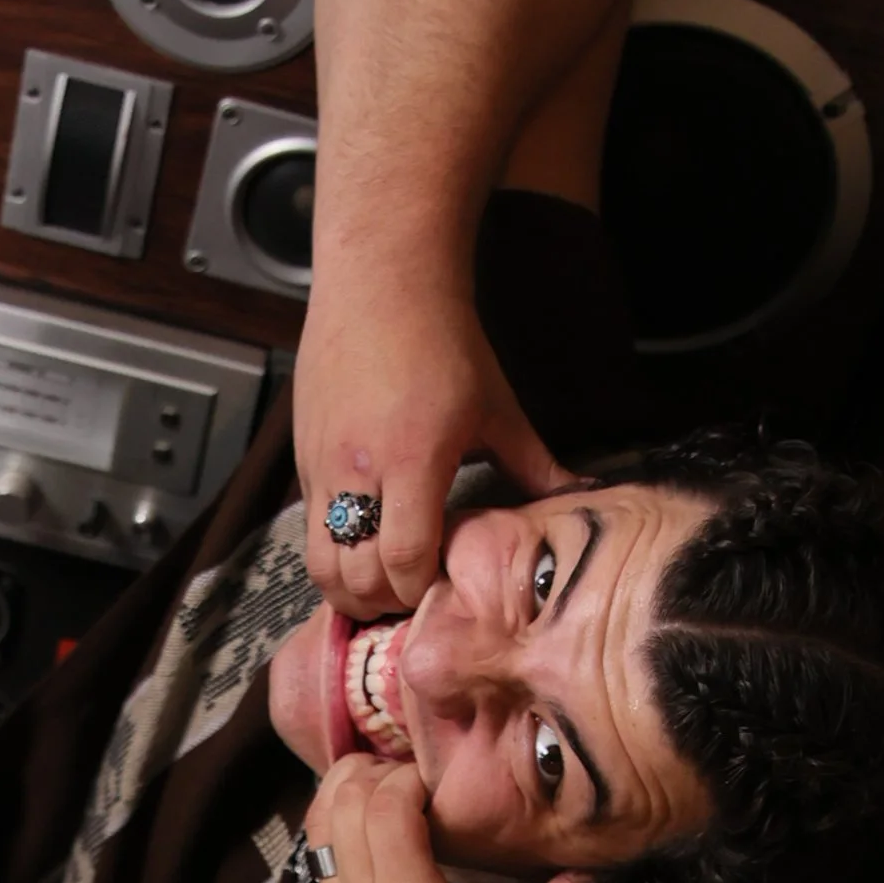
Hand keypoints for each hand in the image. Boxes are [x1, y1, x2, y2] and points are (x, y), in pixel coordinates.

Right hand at [292, 272, 557, 623]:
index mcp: (413, 461)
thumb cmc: (442, 339)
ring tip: (381, 583)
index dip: (422, 590)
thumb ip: (535, 464)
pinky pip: (309, 528)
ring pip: (319, 563)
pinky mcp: (302, 458)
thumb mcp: (497, 406)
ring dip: (349, 587)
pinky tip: (364, 541)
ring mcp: (321, 466)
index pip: (405, 560)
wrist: (382, 282)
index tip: (444, 591)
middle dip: (385, 601)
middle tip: (413, 600)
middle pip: (355, 576)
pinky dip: (333, 550)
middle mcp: (358, 471)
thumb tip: (581, 494)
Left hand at [304, 755, 586, 882]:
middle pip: (339, 800)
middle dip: (375, 772)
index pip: (385, 801)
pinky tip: (371, 831)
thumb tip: (593, 862)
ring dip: (344, 793)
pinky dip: (334, 828)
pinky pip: (317, 857)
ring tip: (388, 790)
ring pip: (316, 825)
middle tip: (417, 777)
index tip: (445, 781)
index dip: (411, 774)